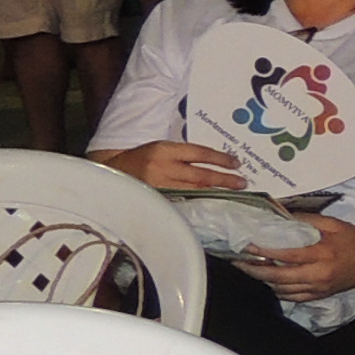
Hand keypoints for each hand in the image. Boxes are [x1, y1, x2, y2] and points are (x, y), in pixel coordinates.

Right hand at [121, 140, 246, 192]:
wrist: (112, 172)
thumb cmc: (142, 159)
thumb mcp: (161, 149)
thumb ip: (184, 155)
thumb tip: (216, 163)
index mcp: (164, 150)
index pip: (198, 154)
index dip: (220, 159)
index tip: (237, 164)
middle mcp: (162, 168)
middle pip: (199, 175)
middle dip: (223, 179)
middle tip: (242, 183)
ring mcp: (159, 187)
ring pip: (193, 191)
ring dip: (215, 193)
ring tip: (233, 194)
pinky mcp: (156, 201)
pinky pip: (182, 203)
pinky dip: (199, 204)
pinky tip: (212, 205)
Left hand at [239, 214, 354, 302]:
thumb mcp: (333, 223)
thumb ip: (306, 220)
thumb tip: (279, 216)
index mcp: (322, 253)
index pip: (286, 255)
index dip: (264, 251)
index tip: (246, 245)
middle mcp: (319, 275)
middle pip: (278, 277)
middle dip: (255, 270)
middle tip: (238, 262)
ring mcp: (319, 288)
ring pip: (281, 289)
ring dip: (263, 280)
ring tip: (249, 269)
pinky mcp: (320, 296)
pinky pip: (291, 297)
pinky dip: (276, 290)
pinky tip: (268, 281)